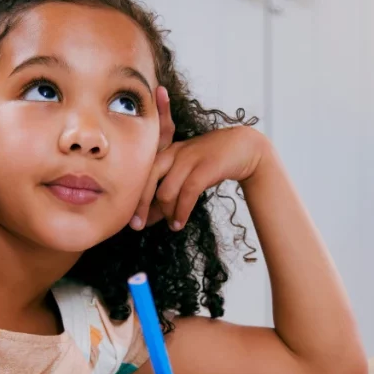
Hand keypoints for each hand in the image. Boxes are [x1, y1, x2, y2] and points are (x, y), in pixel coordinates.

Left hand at [130, 87, 269, 231]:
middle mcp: (173, 152)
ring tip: (172, 225)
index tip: (130, 219)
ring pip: (167, 190)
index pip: (141, 174)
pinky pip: (187, 193)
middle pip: (148, 180)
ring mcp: (190, 158)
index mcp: (165, 152)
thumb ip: (167, 194)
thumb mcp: (185, 175)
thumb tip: (147, 218)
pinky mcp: (205, 167)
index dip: (134, 198)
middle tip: (138, 226)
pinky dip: (182, 212)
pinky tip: (180, 223)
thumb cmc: (211, 163)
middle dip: (141, 205)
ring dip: (167, 213)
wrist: (244, 147)